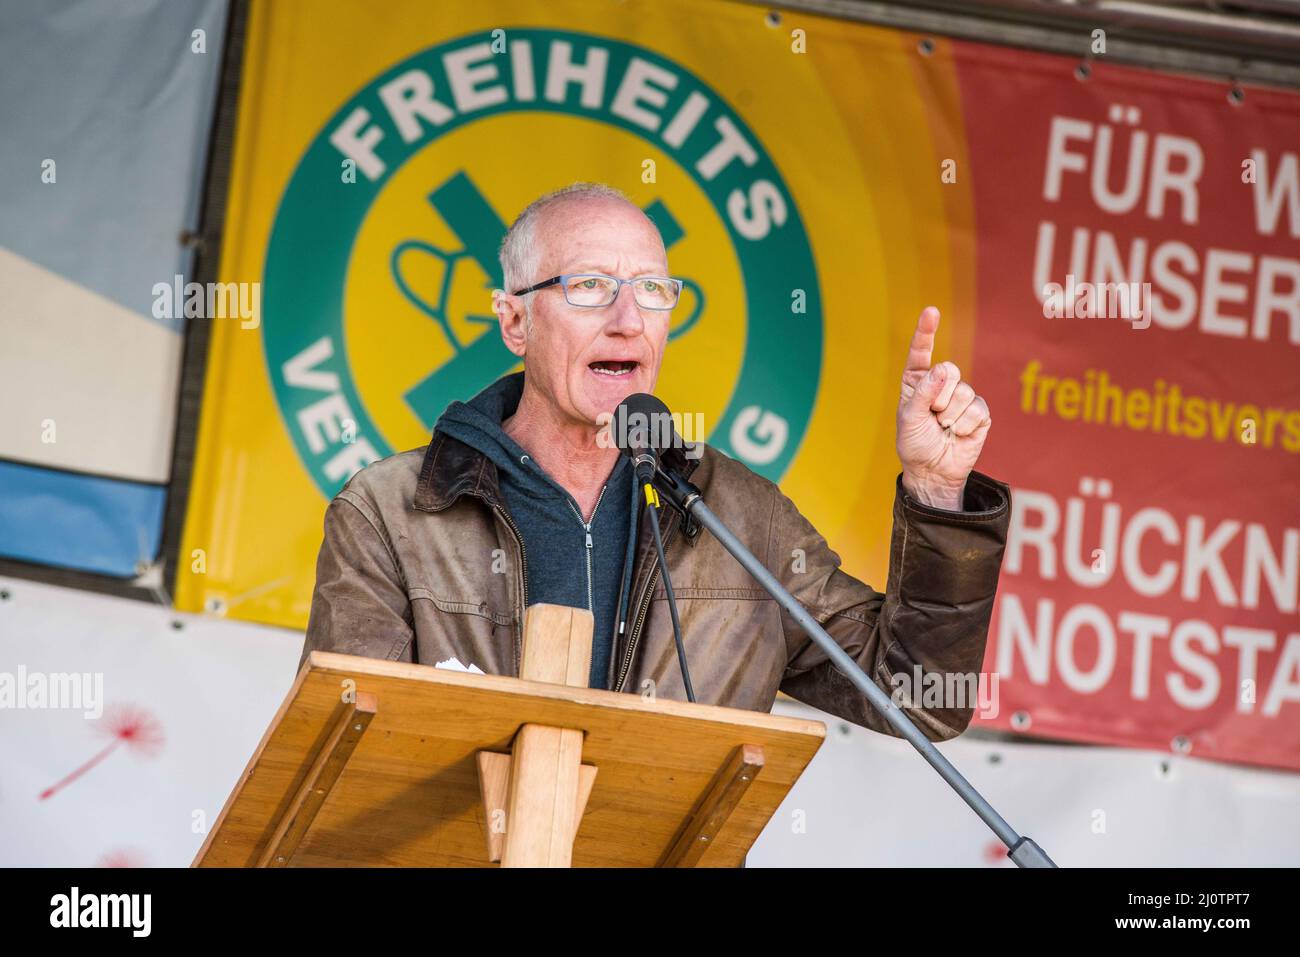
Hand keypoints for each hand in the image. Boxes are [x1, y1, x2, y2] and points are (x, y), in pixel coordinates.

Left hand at [896, 307, 990, 509]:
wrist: (933, 471)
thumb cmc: (915, 444)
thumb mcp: (909, 418)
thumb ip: (923, 393)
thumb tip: (943, 370)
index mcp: (917, 380)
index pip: (921, 352)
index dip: (927, 331)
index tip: (931, 311)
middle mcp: (941, 384)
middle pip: (949, 370)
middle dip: (939, 397)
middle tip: (932, 417)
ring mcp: (962, 396)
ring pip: (963, 393)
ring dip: (950, 417)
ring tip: (944, 429)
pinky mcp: (979, 412)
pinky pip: (976, 410)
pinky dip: (964, 426)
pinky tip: (958, 434)